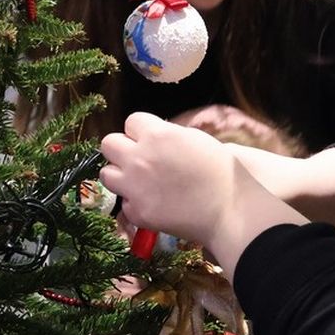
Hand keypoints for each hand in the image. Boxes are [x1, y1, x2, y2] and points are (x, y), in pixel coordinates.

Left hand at [101, 112, 309, 277]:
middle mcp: (139, 158)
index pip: (130, 121)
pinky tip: (154, 205)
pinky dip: (135, 204)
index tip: (151, 141)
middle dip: (122, 150)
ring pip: (106, 174)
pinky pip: (124, 204)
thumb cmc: (221, 170)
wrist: (229, 208)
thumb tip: (153, 137)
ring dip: (121, 176)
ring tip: (139, 183)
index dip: (141, 131)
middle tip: (138, 160)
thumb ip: (168, 135)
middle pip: (108, 144)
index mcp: (157, 135)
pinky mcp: (137, 212)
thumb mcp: (195, 139)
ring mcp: (135, 187)